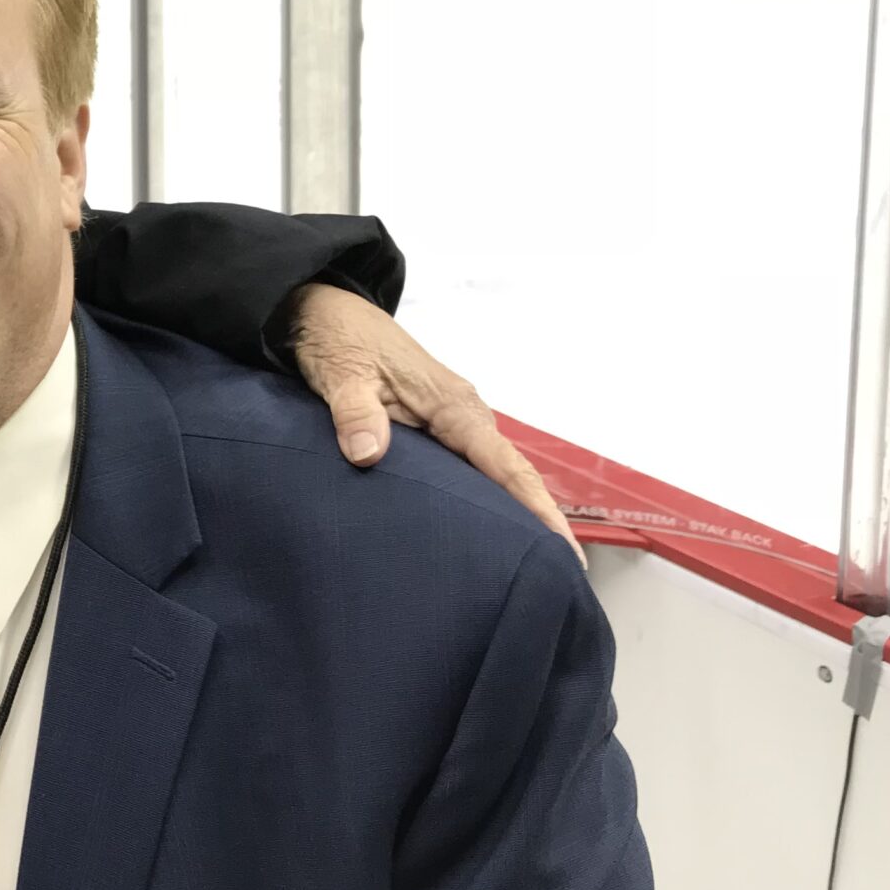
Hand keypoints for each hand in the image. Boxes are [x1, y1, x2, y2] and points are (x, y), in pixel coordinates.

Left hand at [279, 285, 581, 564]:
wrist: (325, 312)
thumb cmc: (339, 341)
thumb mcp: (342, 375)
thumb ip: (355, 414)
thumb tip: (368, 455)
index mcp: (453, 405)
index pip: (505, 465)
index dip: (535, 508)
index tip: (564, 548)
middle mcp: (462, 415)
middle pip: (509, 476)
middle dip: (535, 522)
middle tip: (557, 576)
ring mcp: (449, 421)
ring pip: (490, 474)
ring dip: (510, 513)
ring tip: (529, 566)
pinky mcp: (431, 427)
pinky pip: (467, 468)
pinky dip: (480, 498)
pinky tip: (480, 531)